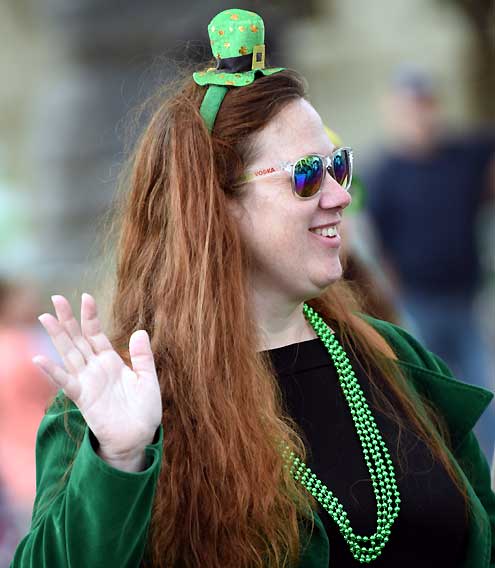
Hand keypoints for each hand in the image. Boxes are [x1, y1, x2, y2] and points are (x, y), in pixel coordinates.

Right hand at [33, 293, 161, 466]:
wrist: (139, 437)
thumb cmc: (144, 410)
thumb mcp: (148, 379)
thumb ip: (143, 356)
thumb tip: (139, 331)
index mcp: (111, 361)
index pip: (96, 333)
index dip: (90, 316)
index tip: (86, 297)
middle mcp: (96, 368)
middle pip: (78, 338)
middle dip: (68, 319)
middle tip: (56, 297)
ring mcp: (87, 381)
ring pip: (69, 353)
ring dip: (58, 336)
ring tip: (45, 317)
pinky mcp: (83, 397)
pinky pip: (66, 382)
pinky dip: (53, 371)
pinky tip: (40, 359)